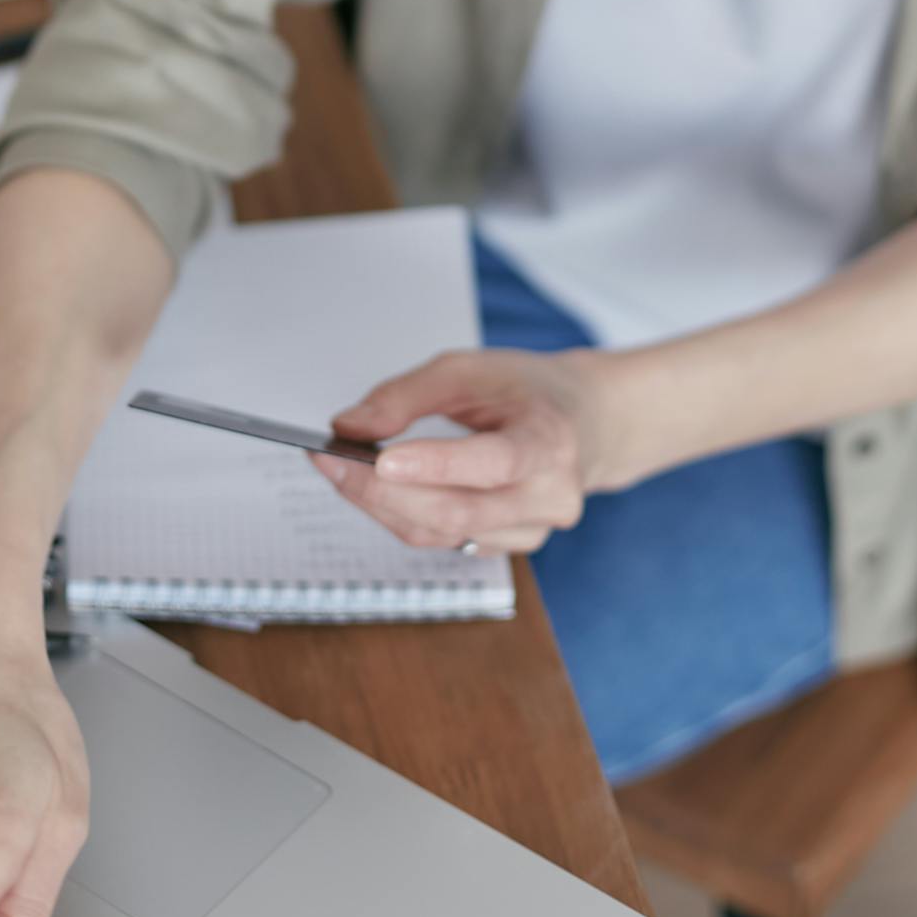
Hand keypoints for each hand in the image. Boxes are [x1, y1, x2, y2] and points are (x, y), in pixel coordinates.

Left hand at [309, 344, 624, 552]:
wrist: (589, 423)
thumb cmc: (528, 391)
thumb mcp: (471, 369)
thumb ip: (408, 396)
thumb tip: (348, 427)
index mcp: (550, 441)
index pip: (493, 463)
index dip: (436, 466)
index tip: (379, 460)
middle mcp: (548, 496)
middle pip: (455, 511)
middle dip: (380, 490)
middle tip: (328, 460)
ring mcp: (532, 530)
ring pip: (441, 533)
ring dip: (381, 505)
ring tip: (339, 468)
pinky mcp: (510, 547)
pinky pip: (444, 542)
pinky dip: (402, 516)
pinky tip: (375, 489)